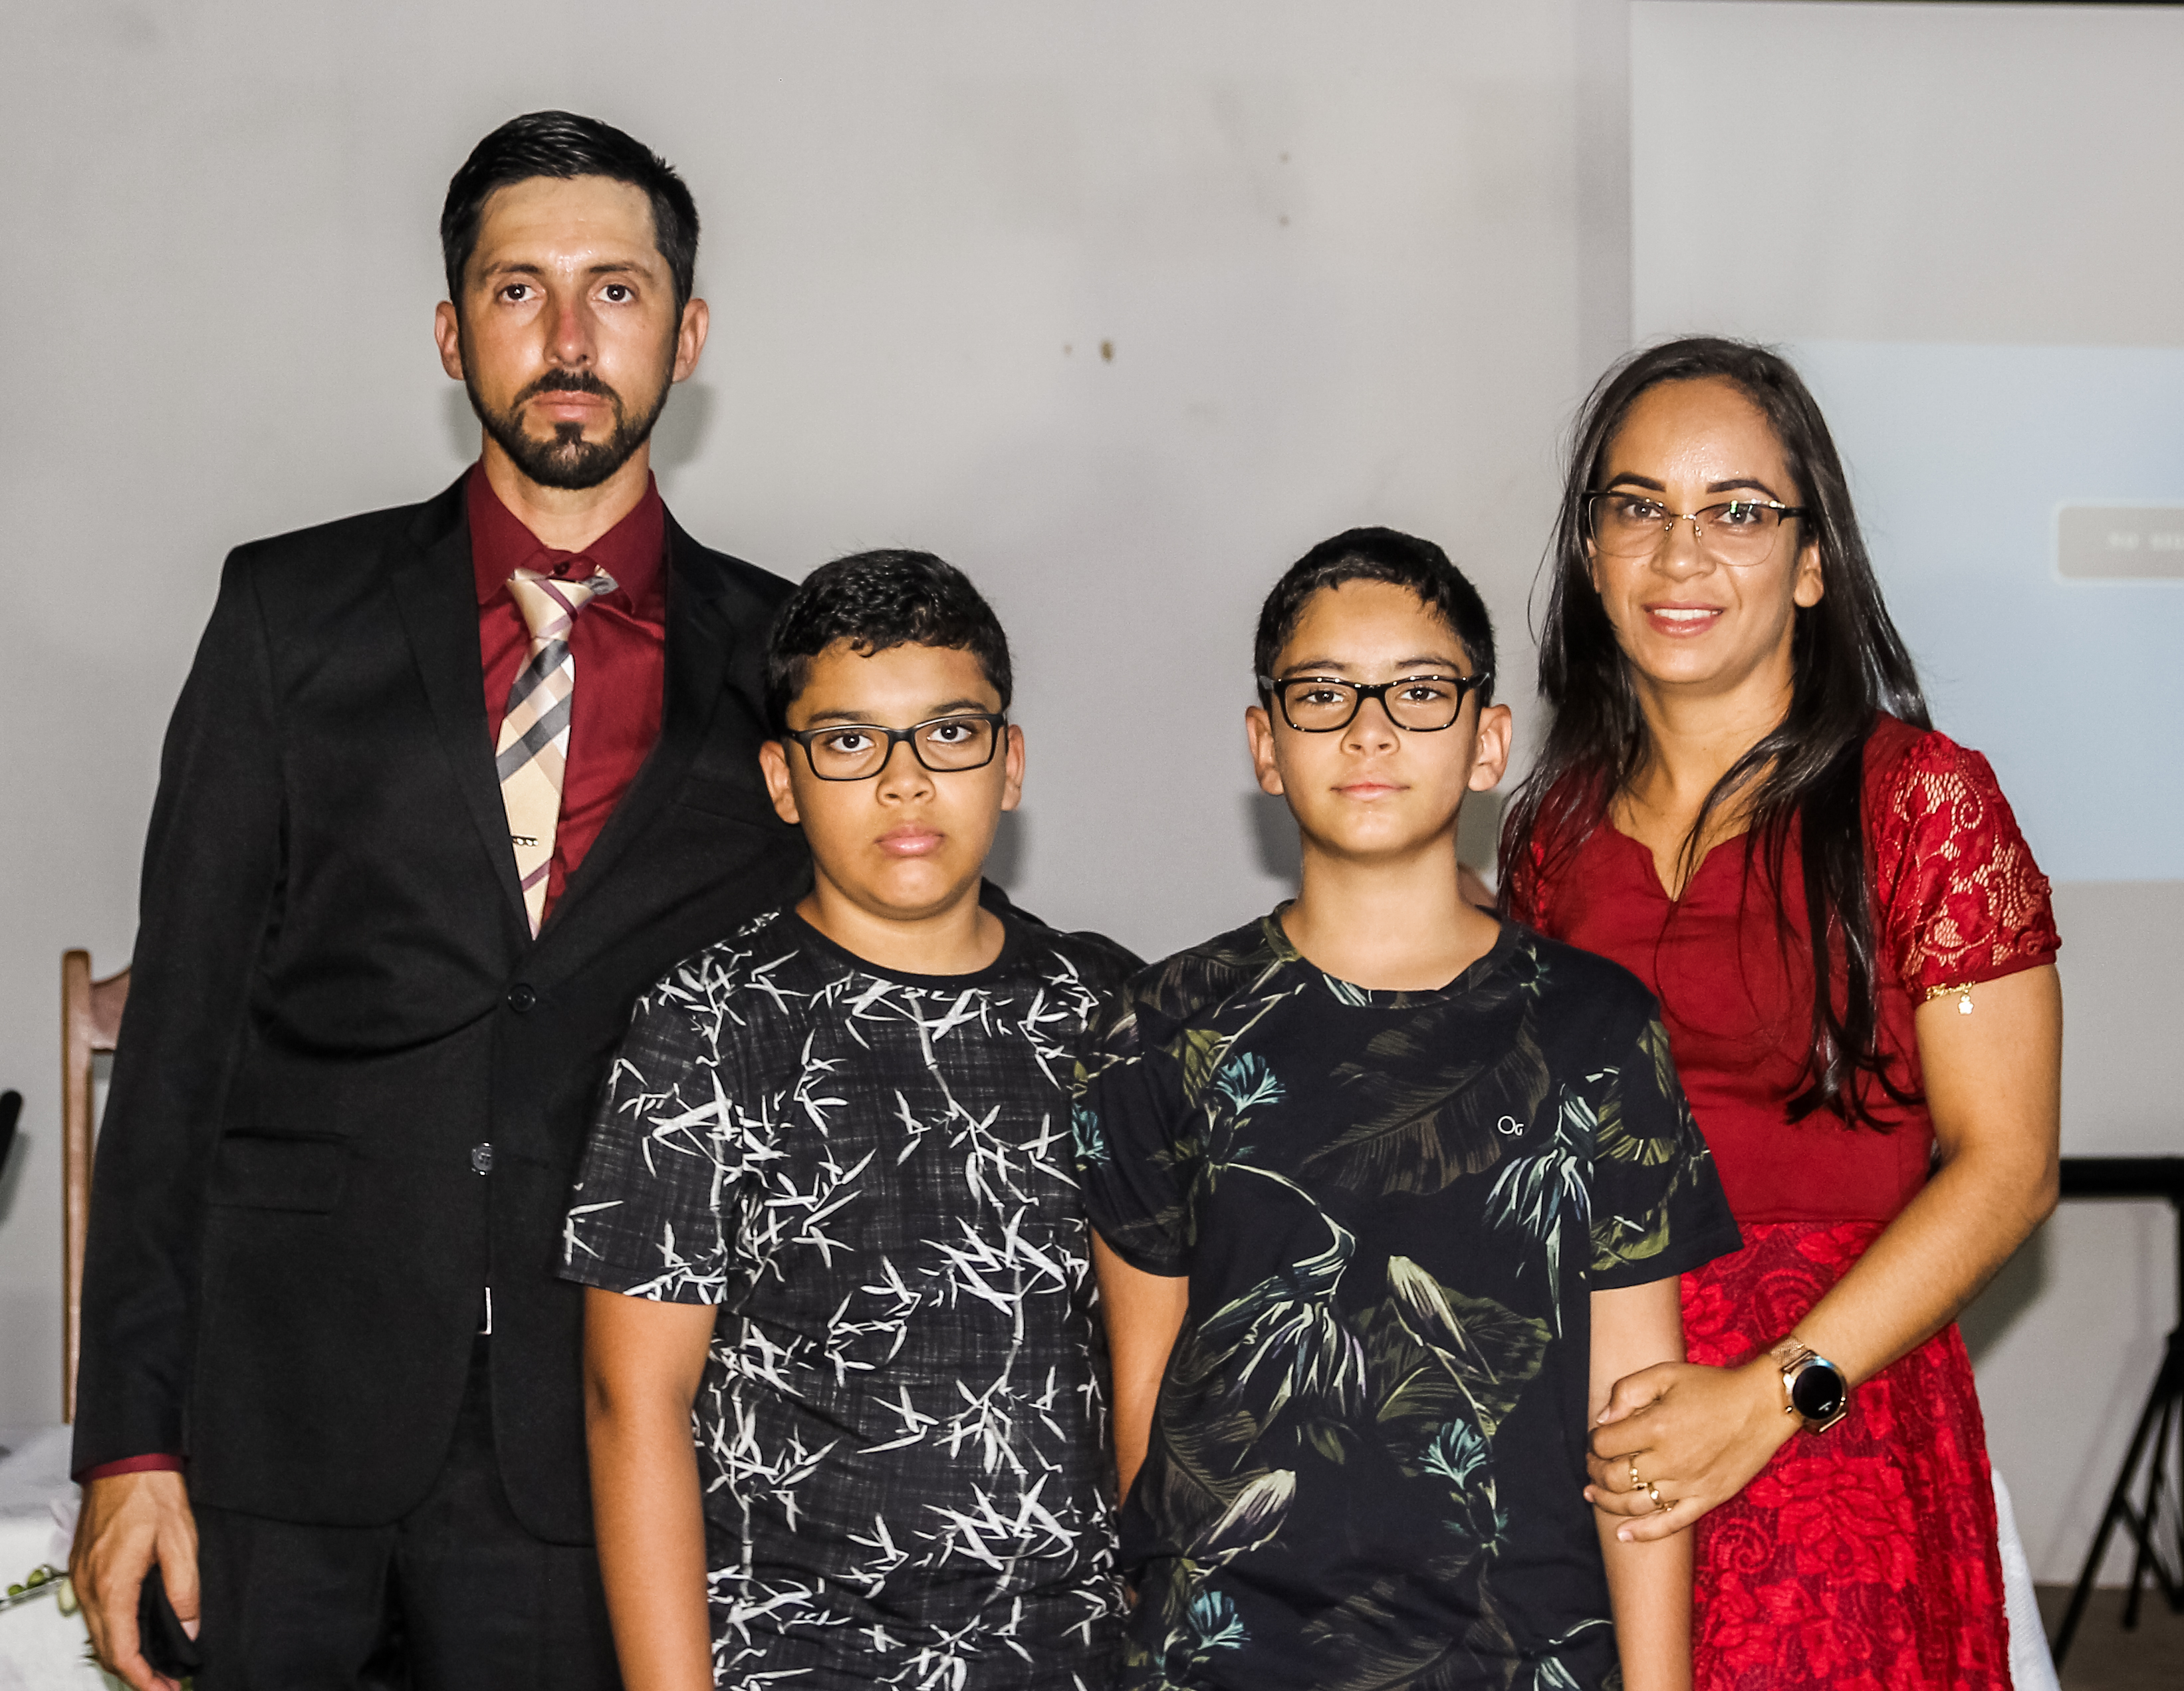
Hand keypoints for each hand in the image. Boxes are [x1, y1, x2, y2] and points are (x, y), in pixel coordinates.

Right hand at [69, 1470, 199, 1690]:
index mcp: (113, 1586)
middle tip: (166, 1685)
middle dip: (135, 1674)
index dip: (143, 1680)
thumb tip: (188, 1631)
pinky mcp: (84, 1569)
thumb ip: (184, 1592)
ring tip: (157, 1666)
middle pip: (107, 1649)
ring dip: (124, 1654)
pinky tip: (138, 1633)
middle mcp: (89, 1588)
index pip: (122, 1652)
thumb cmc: (153, 1495)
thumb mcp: (181, 1542)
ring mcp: (82, 1579)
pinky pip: (95, 1612)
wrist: (126, 1461)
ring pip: (99, 1633)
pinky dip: (115, 1631)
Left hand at [1582, 1358, 1797, 1542]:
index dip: (1593, 1442)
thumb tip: (1602, 1419)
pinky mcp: (1707, 1499)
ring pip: (1635, 1504)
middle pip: (1615, 1477)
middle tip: (1593, 1464)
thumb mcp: (1666, 1373)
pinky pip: (1670, 1524)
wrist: (1762, 1406)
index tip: (1596, 1438)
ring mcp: (1689, 1485)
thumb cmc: (1712, 1387)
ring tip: (1593, 1494)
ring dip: (1607, 1502)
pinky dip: (1643, 1533)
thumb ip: (1627, 1391)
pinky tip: (1623, 1534)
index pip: (1605, 1444)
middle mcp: (1670, 1461)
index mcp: (1656, 1428)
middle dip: (1595, 1471)